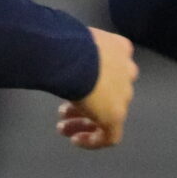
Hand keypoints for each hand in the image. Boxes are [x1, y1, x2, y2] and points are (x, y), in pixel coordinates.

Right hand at [57, 29, 136, 149]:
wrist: (71, 55)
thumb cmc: (64, 42)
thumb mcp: (70, 38)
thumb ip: (73, 48)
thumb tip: (50, 50)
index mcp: (120, 48)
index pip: (112, 65)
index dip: (92, 77)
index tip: (74, 84)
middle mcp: (126, 71)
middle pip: (111, 91)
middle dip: (87, 101)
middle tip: (64, 109)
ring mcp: (123, 95)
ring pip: (109, 112)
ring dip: (85, 120)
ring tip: (63, 127)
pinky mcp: (116, 115)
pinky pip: (109, 135)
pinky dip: (92, 140)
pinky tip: (75, 140)